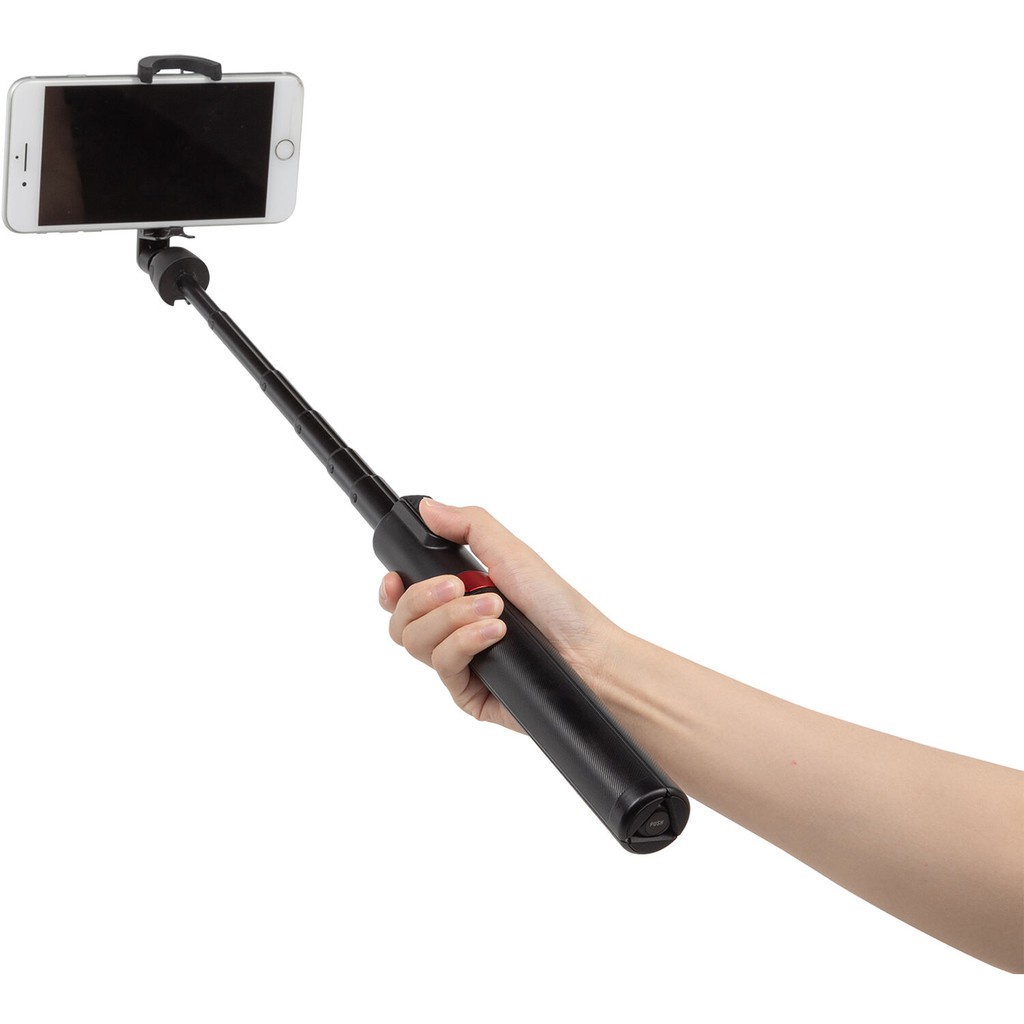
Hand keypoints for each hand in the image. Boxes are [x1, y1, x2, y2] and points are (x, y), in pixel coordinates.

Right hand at [378, 499, 619, 730]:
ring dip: (452, 619)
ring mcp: (459, 665)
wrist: (588, 654)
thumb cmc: (558, 606)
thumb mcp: (512, 553)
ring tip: (494, 612)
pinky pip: (442, 667)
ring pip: (415, 643)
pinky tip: (494, 635)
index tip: (394, 577)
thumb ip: (468, 527)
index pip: (403, 599)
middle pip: (401, 621)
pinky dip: (465, 644)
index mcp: (458, 599)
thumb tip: (428, 507)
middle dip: (425, 598)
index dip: (391, 589)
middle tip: (461, 586)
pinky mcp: (467, 694)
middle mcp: (453, 633)